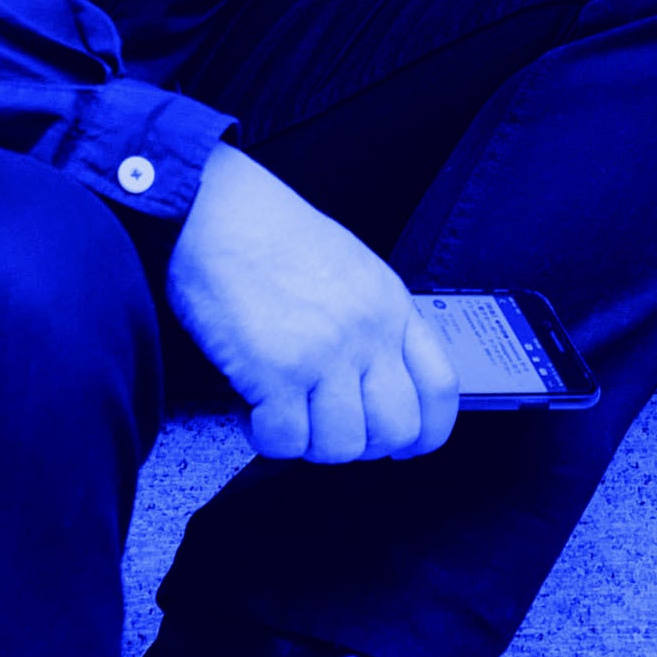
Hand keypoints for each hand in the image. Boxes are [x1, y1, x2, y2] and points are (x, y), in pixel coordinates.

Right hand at [166, 144, 461, 463]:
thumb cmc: (271, 234)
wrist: (215, 210)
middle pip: (396, 429)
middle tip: (327, 427)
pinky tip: (254, 409)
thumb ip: (372, 322)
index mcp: (391, 306)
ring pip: (342, 446)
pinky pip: (285, 440)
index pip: (441, 389)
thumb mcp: (350, 268)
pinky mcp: (276, 371)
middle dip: (362, 444)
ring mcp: (326, 354)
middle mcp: (368, 333)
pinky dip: (266, 436)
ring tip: (284, 413)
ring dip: (309, 443)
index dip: (425, 432)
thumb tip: (373, 382)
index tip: (404, 446)